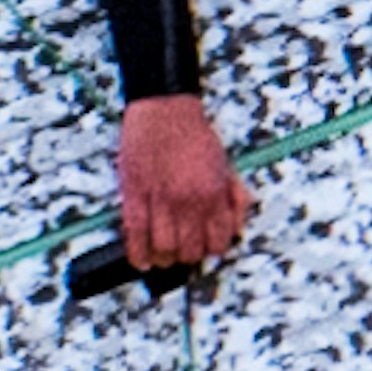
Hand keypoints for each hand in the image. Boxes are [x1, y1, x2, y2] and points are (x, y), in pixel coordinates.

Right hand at [114, 94, 250, 273]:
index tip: (208, 248)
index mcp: (213, 193)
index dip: (214, 250)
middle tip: (186, 251)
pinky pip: (135, 234)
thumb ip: (234, 196)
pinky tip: (142, 261)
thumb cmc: (195, 134)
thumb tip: (237, 225)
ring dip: (166, 258)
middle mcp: (188, 200)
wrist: (165, 109)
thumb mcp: (226, 164)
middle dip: (189, 256)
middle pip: (190, 251)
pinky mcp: (134, 193)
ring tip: (166, 257)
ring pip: (163, 248)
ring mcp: (160, 198)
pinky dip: (138, 253)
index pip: (218, 242)